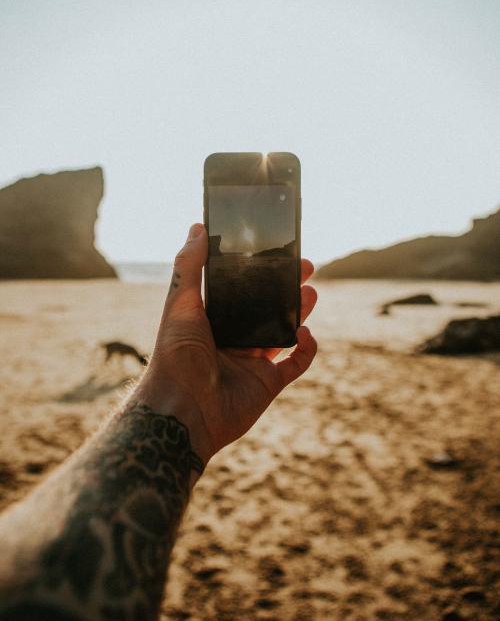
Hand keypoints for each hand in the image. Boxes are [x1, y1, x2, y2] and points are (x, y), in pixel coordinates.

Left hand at [133, 223, 317, 467]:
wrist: (181, 410)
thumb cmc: (174, 356)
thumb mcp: (179, 304)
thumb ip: (189, 266)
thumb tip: (197, 227)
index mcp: (212, 319)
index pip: (241, 290)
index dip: (260, 272)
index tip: (277, 252)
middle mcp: (232, 338)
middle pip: (267, 308)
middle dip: (287, 288)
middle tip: (306, 268)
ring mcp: (252, 361)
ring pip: (283, 331)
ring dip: (299, 311)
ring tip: (310, 292)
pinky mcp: (267, 383)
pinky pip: (296, 363)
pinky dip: (306, 348)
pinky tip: (305, 333)